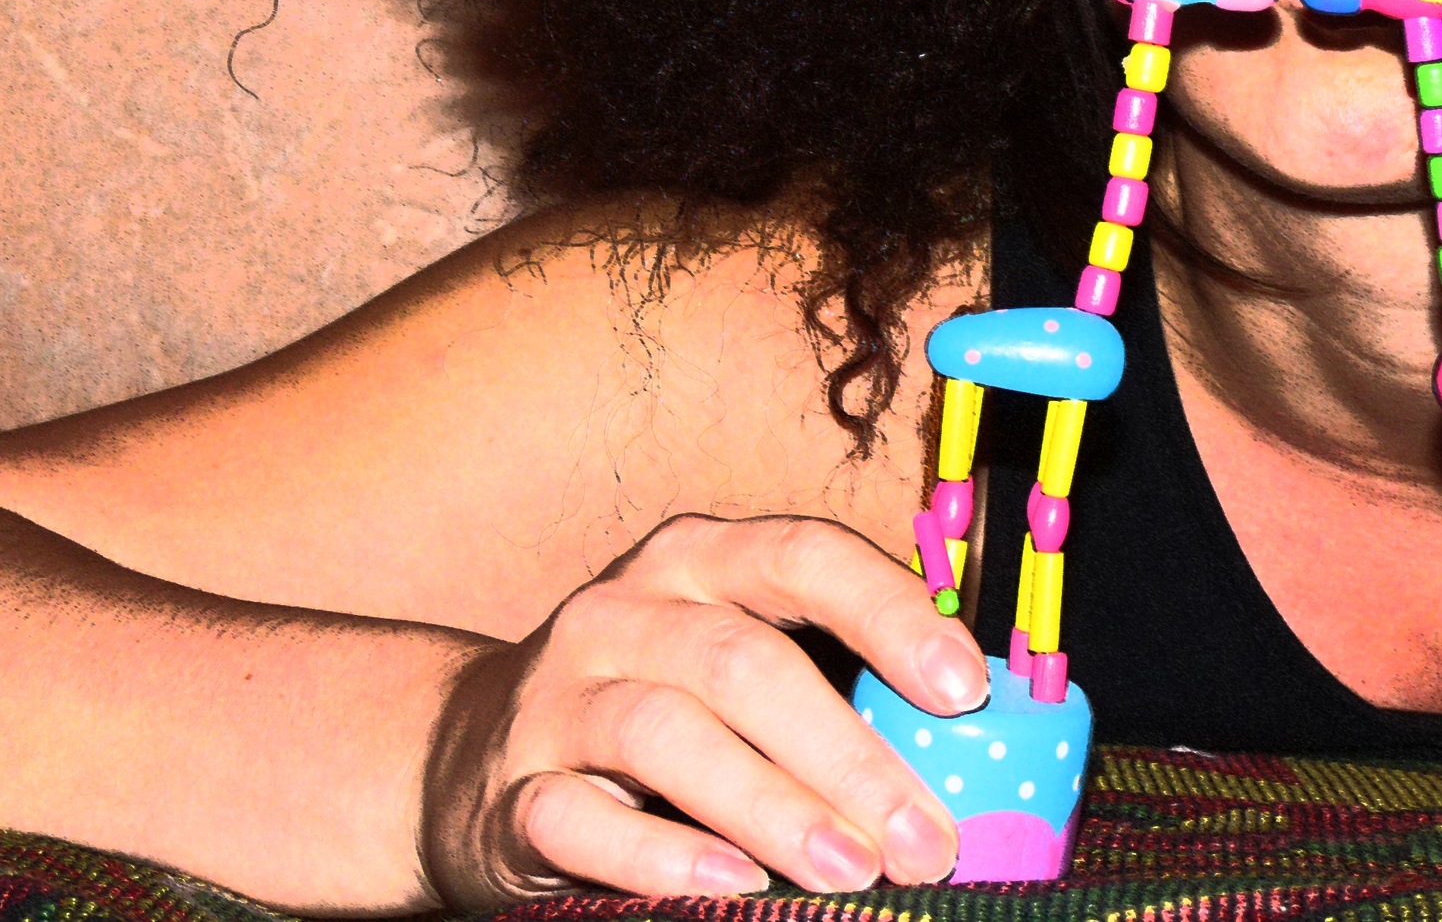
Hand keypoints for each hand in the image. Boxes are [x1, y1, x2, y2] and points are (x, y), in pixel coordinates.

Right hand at [421, 514, 986, 907]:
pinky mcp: (512, 789)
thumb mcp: (731, 652)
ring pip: (668, 734)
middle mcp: (626, 609)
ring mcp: (559, 695)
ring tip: (850, 869)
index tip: (965, 688)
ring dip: (772, 806)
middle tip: (924, 836)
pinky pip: (580, 818)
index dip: (889, 613)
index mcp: (700, 559)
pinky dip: (661, 855)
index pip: (803, 556)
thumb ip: (830, 671)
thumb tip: (974, 733)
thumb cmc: (654, 698)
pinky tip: (734, 885)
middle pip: (745, 662)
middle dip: (849, 753)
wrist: (467, 750)